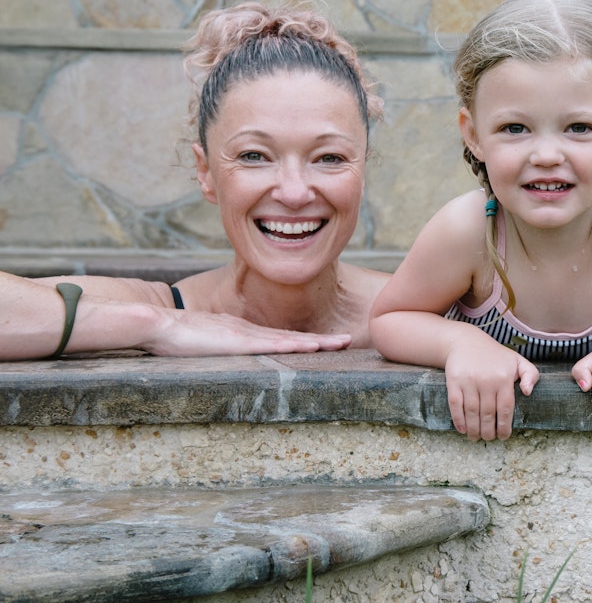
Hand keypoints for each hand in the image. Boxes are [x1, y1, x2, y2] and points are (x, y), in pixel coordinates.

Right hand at [141, 308, 351, 355]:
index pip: (280, 338)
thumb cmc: (176, 337)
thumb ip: (219, 346)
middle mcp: (249, 331)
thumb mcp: (205, 342)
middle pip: (291, 336)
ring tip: (339, 344)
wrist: (159, 323)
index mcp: (243, 332)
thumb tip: (227, 352)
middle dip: (321, 340)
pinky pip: (270, 343)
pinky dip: (291, 344)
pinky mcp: (236, 340)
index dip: (305, 341)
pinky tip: (308, 346)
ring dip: (315, 342)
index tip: (328, 343)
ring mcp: (244, 334)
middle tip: (347, 340)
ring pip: (287, 339)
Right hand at [444, 338, 539, 440]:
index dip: (505, 426)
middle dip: (488, 431)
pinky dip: (458, 420)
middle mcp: (487, 380)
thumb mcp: (517, 361)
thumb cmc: (495, 356)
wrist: (466, 342)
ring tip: (476, 437)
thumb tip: (527, 392)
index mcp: (504, 377)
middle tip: (489, 438)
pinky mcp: (454, 381)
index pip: (506, 408)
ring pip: (472, 412)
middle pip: (488, 414)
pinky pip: (456, 405)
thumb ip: (530, 375)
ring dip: (474, 429)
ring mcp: (469, 381)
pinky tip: (463, 429)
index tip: (504, 436)